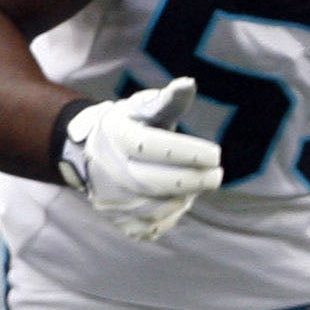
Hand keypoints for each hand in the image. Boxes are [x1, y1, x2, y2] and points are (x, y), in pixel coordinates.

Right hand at [58, 77, 222, 241]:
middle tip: (217, 175)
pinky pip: (155, 225)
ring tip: (193, 183)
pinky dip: (173, 214)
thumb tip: (188, 84)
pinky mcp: (120, 220)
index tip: (215, 154)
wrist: (93, 155)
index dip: (189, 152)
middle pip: (159, 182)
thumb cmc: (131, 127)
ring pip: (160, 206)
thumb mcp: (145, 109)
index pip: (153, 147)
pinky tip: (176, 200)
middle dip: (195, 180)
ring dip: (185, 197)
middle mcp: (110, 170)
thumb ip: (169, 101)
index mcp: (117, 137)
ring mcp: (113, 199)